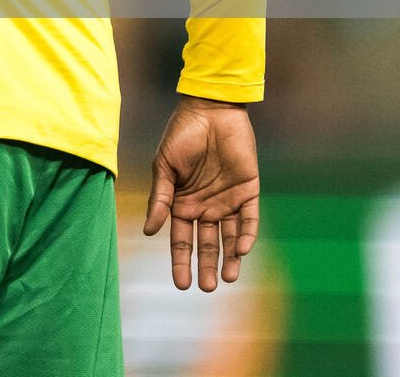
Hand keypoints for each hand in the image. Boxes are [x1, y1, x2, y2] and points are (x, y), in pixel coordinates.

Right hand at [143, 95, 259, 290]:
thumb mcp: (164, 167)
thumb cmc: (181, 135)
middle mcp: (205, 206)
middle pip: (206, 244)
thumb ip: (160, 199)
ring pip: (230, 237)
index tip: (181, 284)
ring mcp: (228, 201)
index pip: (180, 239)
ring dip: (229, 258)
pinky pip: (249, 219)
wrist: (210, 111)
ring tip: (227, 278)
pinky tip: (241, 250)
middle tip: (205, 288)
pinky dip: (246, 235)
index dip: (180, 261)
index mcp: (182, 203)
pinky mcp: (248, 191)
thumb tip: (150, 232)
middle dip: (206, 266)